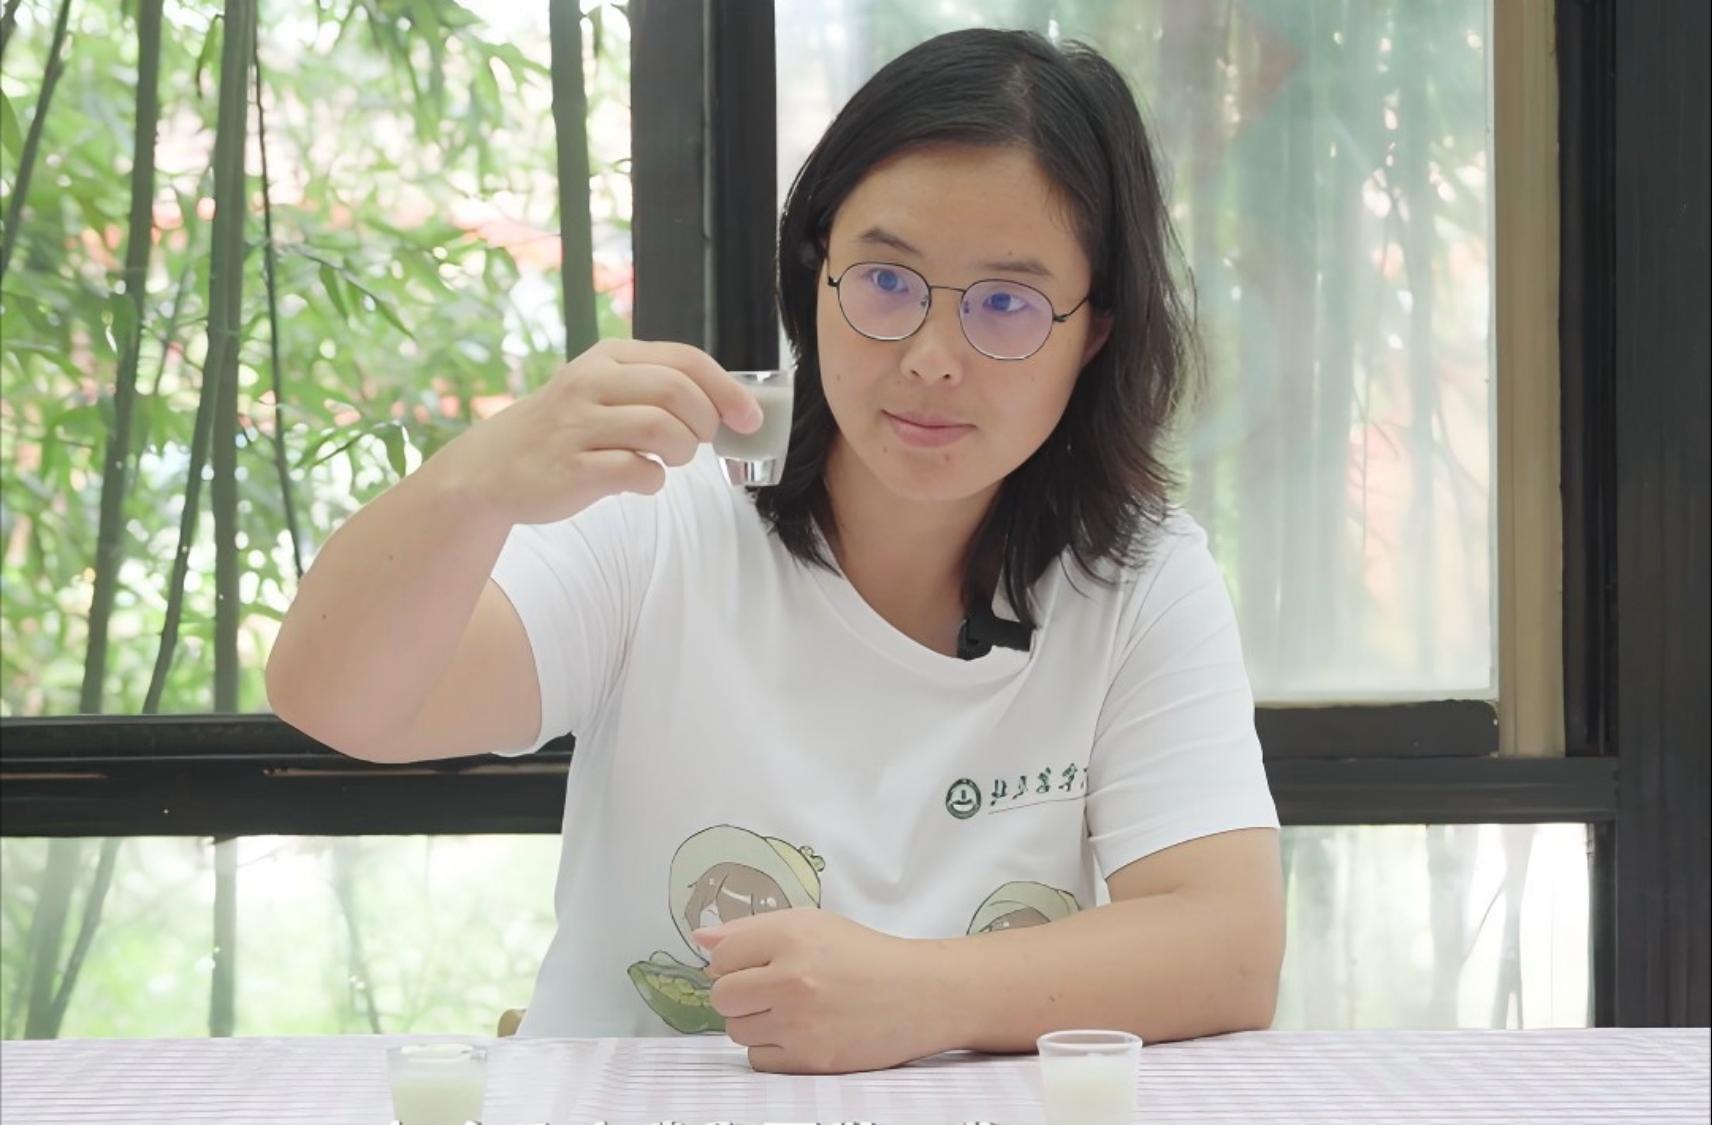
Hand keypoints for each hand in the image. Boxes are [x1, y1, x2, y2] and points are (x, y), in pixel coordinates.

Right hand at [428, 338, 762, 527]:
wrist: (494, 467)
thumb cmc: (567, 428)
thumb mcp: (605, 388)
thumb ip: (657, 388)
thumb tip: (728, 406)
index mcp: (609, 357)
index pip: (685, 360)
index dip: (727, 390)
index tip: (749, 418)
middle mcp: (591, 383)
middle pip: (677, 392)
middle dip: (705, 422)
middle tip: (699, 442)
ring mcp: (578, 426)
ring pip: (662, 430)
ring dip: (682, 451)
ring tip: (671, 459)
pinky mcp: (572, 468)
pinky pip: (637, 472)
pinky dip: (652, 479)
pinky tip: (639, 478)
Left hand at [696, 909, 949, 1073]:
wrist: (919, 994)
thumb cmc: (862, 955)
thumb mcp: (811, 924)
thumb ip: (751, 930)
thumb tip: (700, 939)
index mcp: (791, 936)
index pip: (720, 957)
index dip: (733, 962)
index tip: (755, 964)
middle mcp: (792, 978)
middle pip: (721, 997)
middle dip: (739, 995)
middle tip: (770, 990)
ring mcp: (801, 1022)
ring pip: (737, 1031)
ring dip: (755, 1023)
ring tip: (791, 1011)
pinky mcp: (811, 1058)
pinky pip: (759, 1059)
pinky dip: (773, 1049)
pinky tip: (800, 1033)